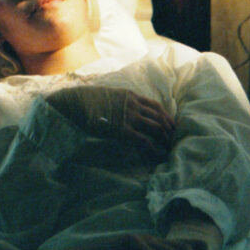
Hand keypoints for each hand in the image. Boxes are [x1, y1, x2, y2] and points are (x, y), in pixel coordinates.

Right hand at [45, 86, 174, 158]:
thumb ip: (118, 101)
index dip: (165, 115)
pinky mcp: (123, 130)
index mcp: (130, 96)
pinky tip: (156, 154)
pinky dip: (152, 148)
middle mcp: (133, 105)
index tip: (170, 124)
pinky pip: (144, 140)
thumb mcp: (107, 96)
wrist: (75, 103)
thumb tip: (119, 108)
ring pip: (155, 128)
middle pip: (159, 116)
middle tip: (173, 138)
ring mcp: (129, 117)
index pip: (155, 105)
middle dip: (168, 128)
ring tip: (169, 147)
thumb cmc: (87, 101)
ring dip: (164, 138)